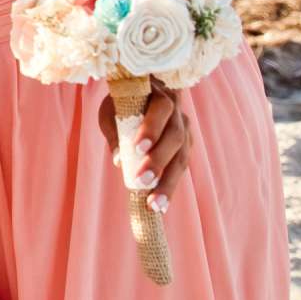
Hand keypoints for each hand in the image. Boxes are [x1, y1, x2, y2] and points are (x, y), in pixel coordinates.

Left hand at [96, 78, 191, 207]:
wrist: (148, 95)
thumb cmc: (124, 103)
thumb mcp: (112, 110)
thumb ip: (115, 131)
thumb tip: (119, 160)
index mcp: (161, 97)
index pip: (161, 110)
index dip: (152, 129)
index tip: (137, 148)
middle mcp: (179, 114)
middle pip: (175, 138)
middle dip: (158, 161)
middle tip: (142, 182)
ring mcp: (186, 131)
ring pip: (182, 158)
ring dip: (169, 182)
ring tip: (155, 204)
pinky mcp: (187, 147)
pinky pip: (181, 168)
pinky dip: (171, 186)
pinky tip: (161, 204)